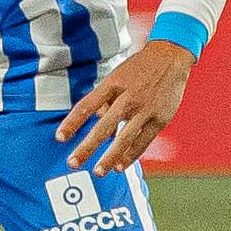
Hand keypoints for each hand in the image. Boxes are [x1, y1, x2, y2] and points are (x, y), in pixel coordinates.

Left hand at [55, 40, 193, 174]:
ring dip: (109, 158)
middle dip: (87, 147)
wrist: (170, 57)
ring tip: (98, 172)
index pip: (87, 106)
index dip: (72, 123)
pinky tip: (119, 167)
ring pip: (124, 139)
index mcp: (112, 84)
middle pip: (103, 127)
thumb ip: (105, 97)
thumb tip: (96, 118)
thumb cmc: (138, 68)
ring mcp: (144, 110)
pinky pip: (142, 141)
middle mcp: (127, 98)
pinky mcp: (159, 119)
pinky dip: (131, 155)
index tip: (59, 138)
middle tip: (73, 163)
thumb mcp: (117, 76)